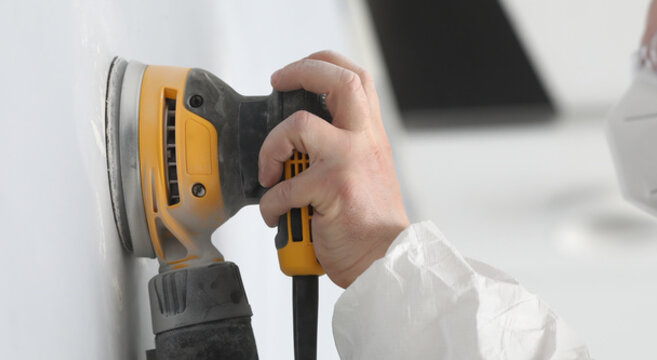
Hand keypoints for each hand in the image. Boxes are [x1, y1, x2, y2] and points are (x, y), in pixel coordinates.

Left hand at [258, 51, 409, 288]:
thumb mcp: (366, 172)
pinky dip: (271, 205)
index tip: (296, 73)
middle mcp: (364, 141)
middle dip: (300, 73)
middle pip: (338, 82)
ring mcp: (349, 162)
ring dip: (271, 148)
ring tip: (271, 173)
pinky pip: (283, 187)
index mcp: (370, 136)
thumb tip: (297, 142)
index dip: (323, 64)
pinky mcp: (332, 189)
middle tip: (278, 84)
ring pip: (299, 125)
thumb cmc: (371, 223)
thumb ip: (343, 149)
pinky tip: (276, 216)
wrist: (385, 259)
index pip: (355, 80)